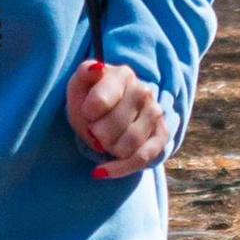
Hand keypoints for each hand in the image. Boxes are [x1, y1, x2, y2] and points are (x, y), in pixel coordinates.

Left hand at [66, 59, 170, 179]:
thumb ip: (84, 75)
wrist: (108, 114)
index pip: (99, 103)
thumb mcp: (79, 86)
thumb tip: (97, 68)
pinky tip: (101, 171)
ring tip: (103, 142)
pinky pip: (141, 159)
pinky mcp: (161, 136)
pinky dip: (119, 169)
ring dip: (107, 149)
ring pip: (127, 146)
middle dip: (95, 136)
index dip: (86, 115)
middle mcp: (144, 91)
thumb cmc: (90, 100)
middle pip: (112, 128)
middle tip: (93, 131)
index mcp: (123, 75)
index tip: (86, 114)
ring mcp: (155, 114)